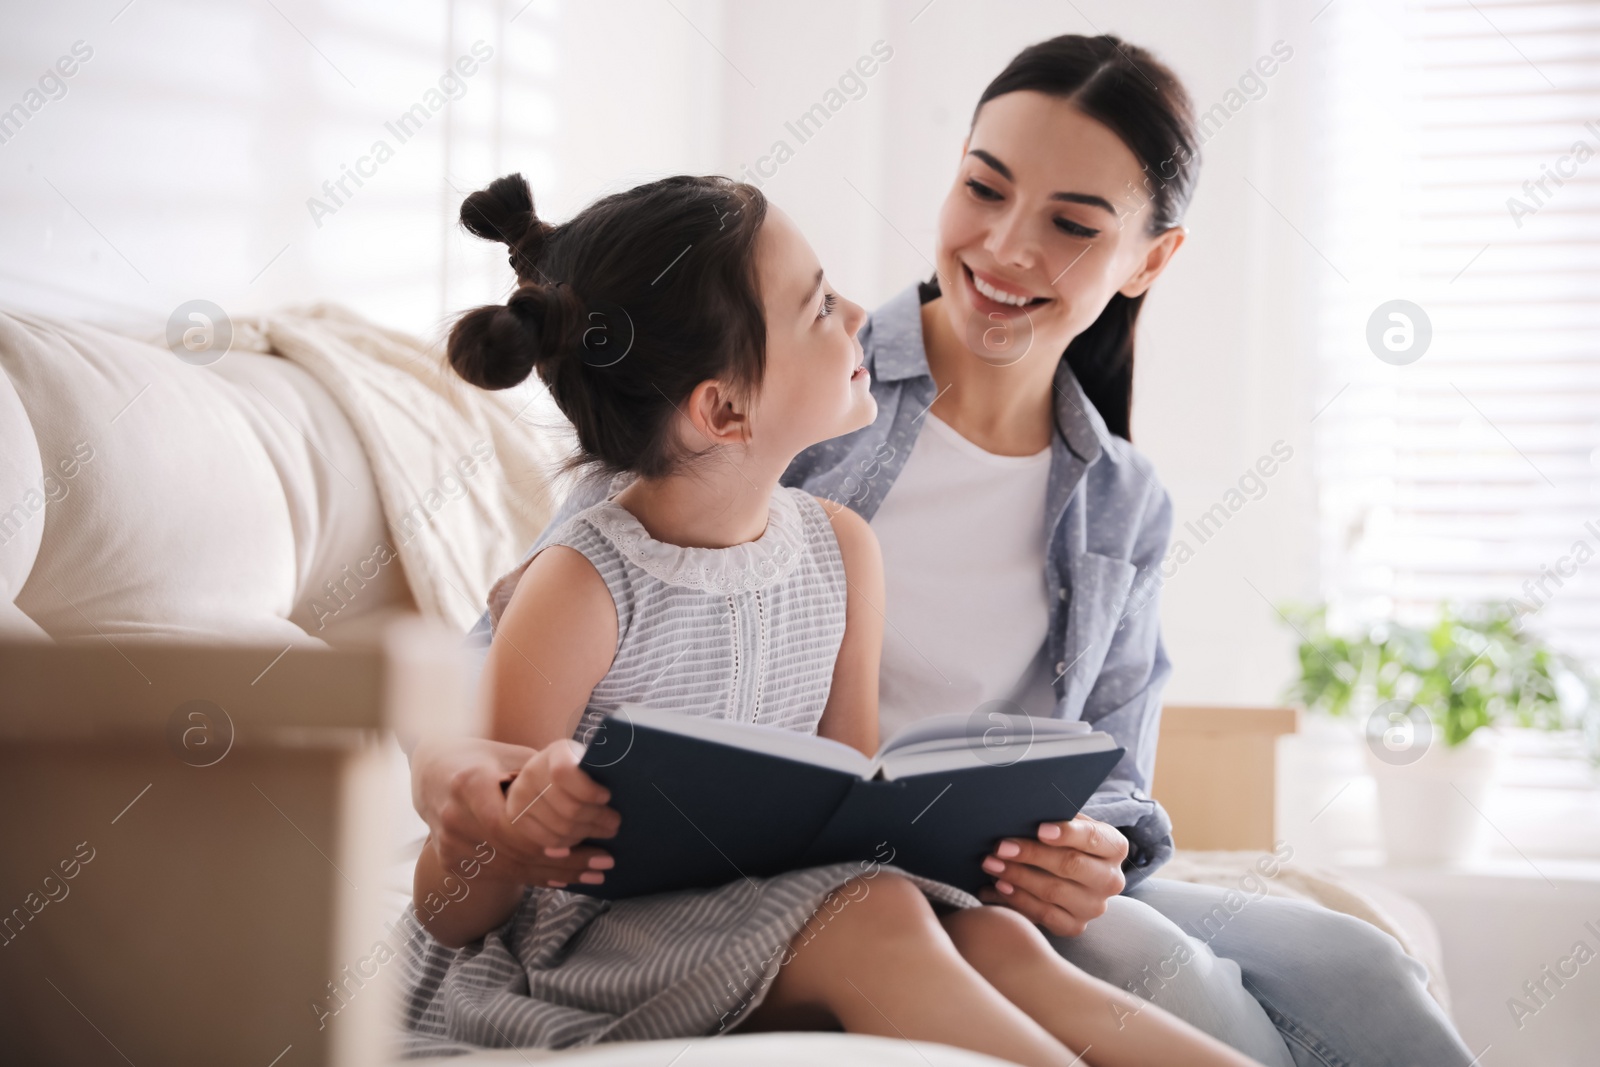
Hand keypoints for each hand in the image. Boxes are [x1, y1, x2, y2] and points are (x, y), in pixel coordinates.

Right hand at [411, 735, 618, 888]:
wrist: (430, 773)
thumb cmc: (479, 758)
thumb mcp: (509, 754)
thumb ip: (542, 771)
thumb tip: (591, 783)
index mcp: (468, 783)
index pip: (509, 824)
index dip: (549, 838)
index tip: (590, 841)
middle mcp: (454, 817)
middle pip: (516, 851)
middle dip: (565, 861)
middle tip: (604, 863)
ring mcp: (449, 844)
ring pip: (510, 869)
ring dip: (555, 875)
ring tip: (594, 875)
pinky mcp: (451, 861)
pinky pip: (499, 875)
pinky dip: (533, 877)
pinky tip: (563, 879)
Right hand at [501, 740, 620, 885]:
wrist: (543, 774)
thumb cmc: (582, 768)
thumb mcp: (591, 760)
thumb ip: (602, 771)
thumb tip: (627, 785)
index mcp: (555, 754)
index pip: (564, 773)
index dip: (586, 789)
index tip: (607, 797)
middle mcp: (532, 776)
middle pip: (566, 809)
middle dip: (596, 820)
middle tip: (615, 825)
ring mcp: (519, 801)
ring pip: (557, 832)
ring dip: (586, 841)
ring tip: (607, 847)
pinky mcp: (514, 824)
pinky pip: (545, 845)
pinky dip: (569, 856)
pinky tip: (587, 862)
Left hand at [977, 814, 1127, 936]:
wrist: (1071, 873)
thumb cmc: (1064, 839)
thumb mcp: (1068, 824)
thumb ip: (1056, 817)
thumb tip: (1025, 809)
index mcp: (1115, 847)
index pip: (1092, 838)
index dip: (1066, 833)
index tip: (1040, 829)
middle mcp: (1111, 880)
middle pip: (1071, 865)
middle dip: (1032, 854)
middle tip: (1000, 846)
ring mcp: (1094, 907)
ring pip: (1054, 892)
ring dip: (1017, 877)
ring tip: (991, 864)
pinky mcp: (1075, 926)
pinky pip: (1044, 915)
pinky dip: (1018, 900)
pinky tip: (998, 887)